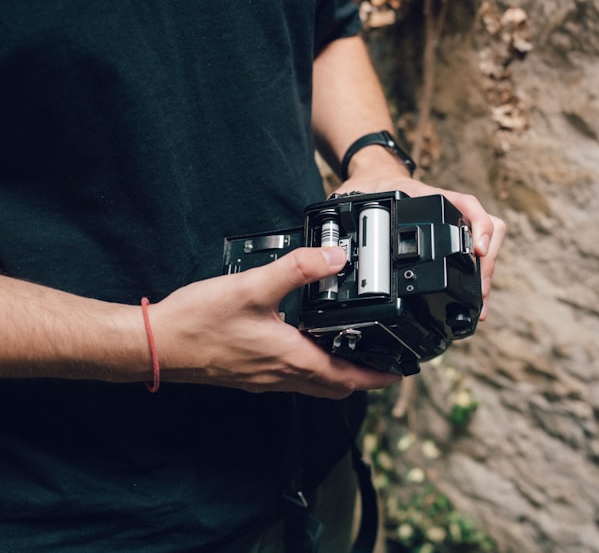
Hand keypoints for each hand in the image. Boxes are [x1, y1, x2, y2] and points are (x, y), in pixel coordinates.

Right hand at [144, 247, 402, 398]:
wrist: (153, 345)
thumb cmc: (197, 323)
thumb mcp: (253, 287)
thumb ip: (297, 269)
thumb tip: (334, 257)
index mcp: (289, 359)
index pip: (347, 378)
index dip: (377, 375)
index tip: (400, 371)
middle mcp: (279, 375)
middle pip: (334, 386)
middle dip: (363, 377)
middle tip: (383, 362)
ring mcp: (263, 377)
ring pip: (312, 382)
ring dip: (337, 372)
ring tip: (352, 350)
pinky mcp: (248, 373)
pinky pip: (291, 375)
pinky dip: (310, 365)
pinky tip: (304, 342)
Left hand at [336, 159, 505, 320]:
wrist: (376, 175)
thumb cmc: (368, 186)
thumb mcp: (354, 197)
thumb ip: (343, 215)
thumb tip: (332, 242)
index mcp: (426, 197)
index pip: (466, 205)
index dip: (478, 226)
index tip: (477, 249)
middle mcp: (446, 209)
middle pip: (488, 229)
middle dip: (487, 264)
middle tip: (478, 292)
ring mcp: (453, 222)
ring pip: (488, 241)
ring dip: (487, 271)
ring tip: (478, 301)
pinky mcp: (452, 235)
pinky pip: (476, 251)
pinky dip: (480, 272)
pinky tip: (474, 297)